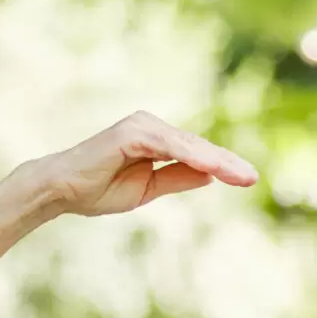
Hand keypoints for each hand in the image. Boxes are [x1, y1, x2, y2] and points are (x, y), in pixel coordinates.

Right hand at [28, 112, 257, 219]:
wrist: (63, 190)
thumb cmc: (99, 189)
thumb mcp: (148, 188)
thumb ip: (177, 178)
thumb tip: (209, 177)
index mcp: (154, 140)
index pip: (195, 154)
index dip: (222, 166)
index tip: (248, 179)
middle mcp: (150, 127)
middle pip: (197, 147)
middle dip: (226, 163)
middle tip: (253, 178)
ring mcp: (142, 127)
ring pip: (188, 146)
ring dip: (216, 161)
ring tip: (242, 176)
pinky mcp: (132, 133)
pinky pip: (169, 147)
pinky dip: (192, 157)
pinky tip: (212, 169)